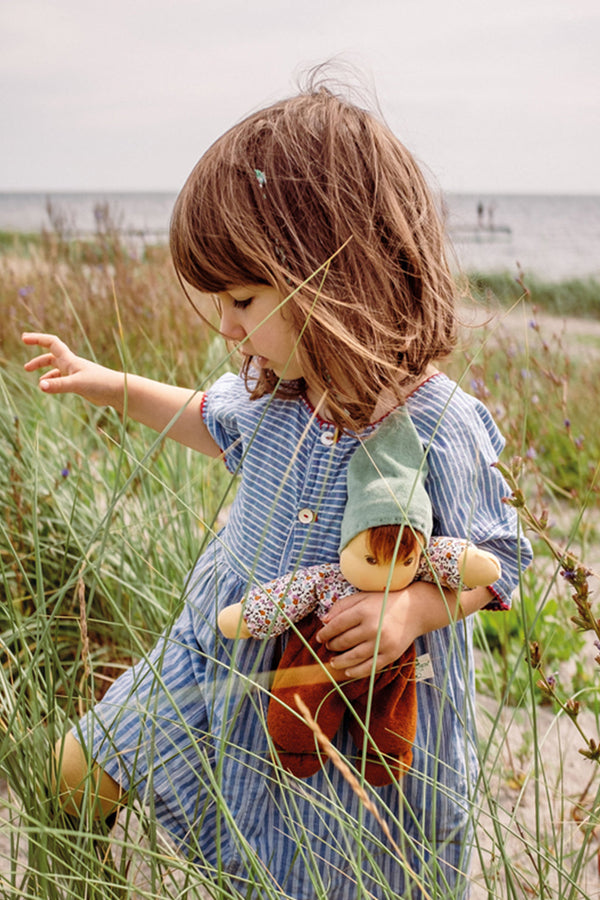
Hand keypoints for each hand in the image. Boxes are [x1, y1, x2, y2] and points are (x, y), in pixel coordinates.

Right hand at [22, 333, 121, 407]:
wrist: (118, 391)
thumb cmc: (101, 384)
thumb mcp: (77, 384)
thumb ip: (58, 385)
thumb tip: (40, 386)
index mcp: (70, 360)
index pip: (51, 343)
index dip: (37, 339)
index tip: (24, 338)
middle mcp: (72, 364)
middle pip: (51, 357)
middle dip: (38, 359)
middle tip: (25, 367)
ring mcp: (76, 374)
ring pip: (56, 369)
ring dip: (45, 371)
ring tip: (37, 379)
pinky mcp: (80, 383)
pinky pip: (63, 379)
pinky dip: (54, 381)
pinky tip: (50, 387)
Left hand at [316, 579, 492, 678]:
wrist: (415, 610)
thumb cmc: (385, 601)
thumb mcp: (363, 597)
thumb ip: (342, 606)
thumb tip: (324, 621)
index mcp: (364, 610)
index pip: (337, 625)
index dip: (325, 633)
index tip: (319, 637)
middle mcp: (373, 627)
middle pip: (344, 641)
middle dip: (332, 646)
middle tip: (328, 647)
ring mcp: (383, 643)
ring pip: (354, 657)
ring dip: (339, 661)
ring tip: (333, 661)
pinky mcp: (391, 655)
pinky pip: (370, 667)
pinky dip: (356, 672)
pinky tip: (347, 672)